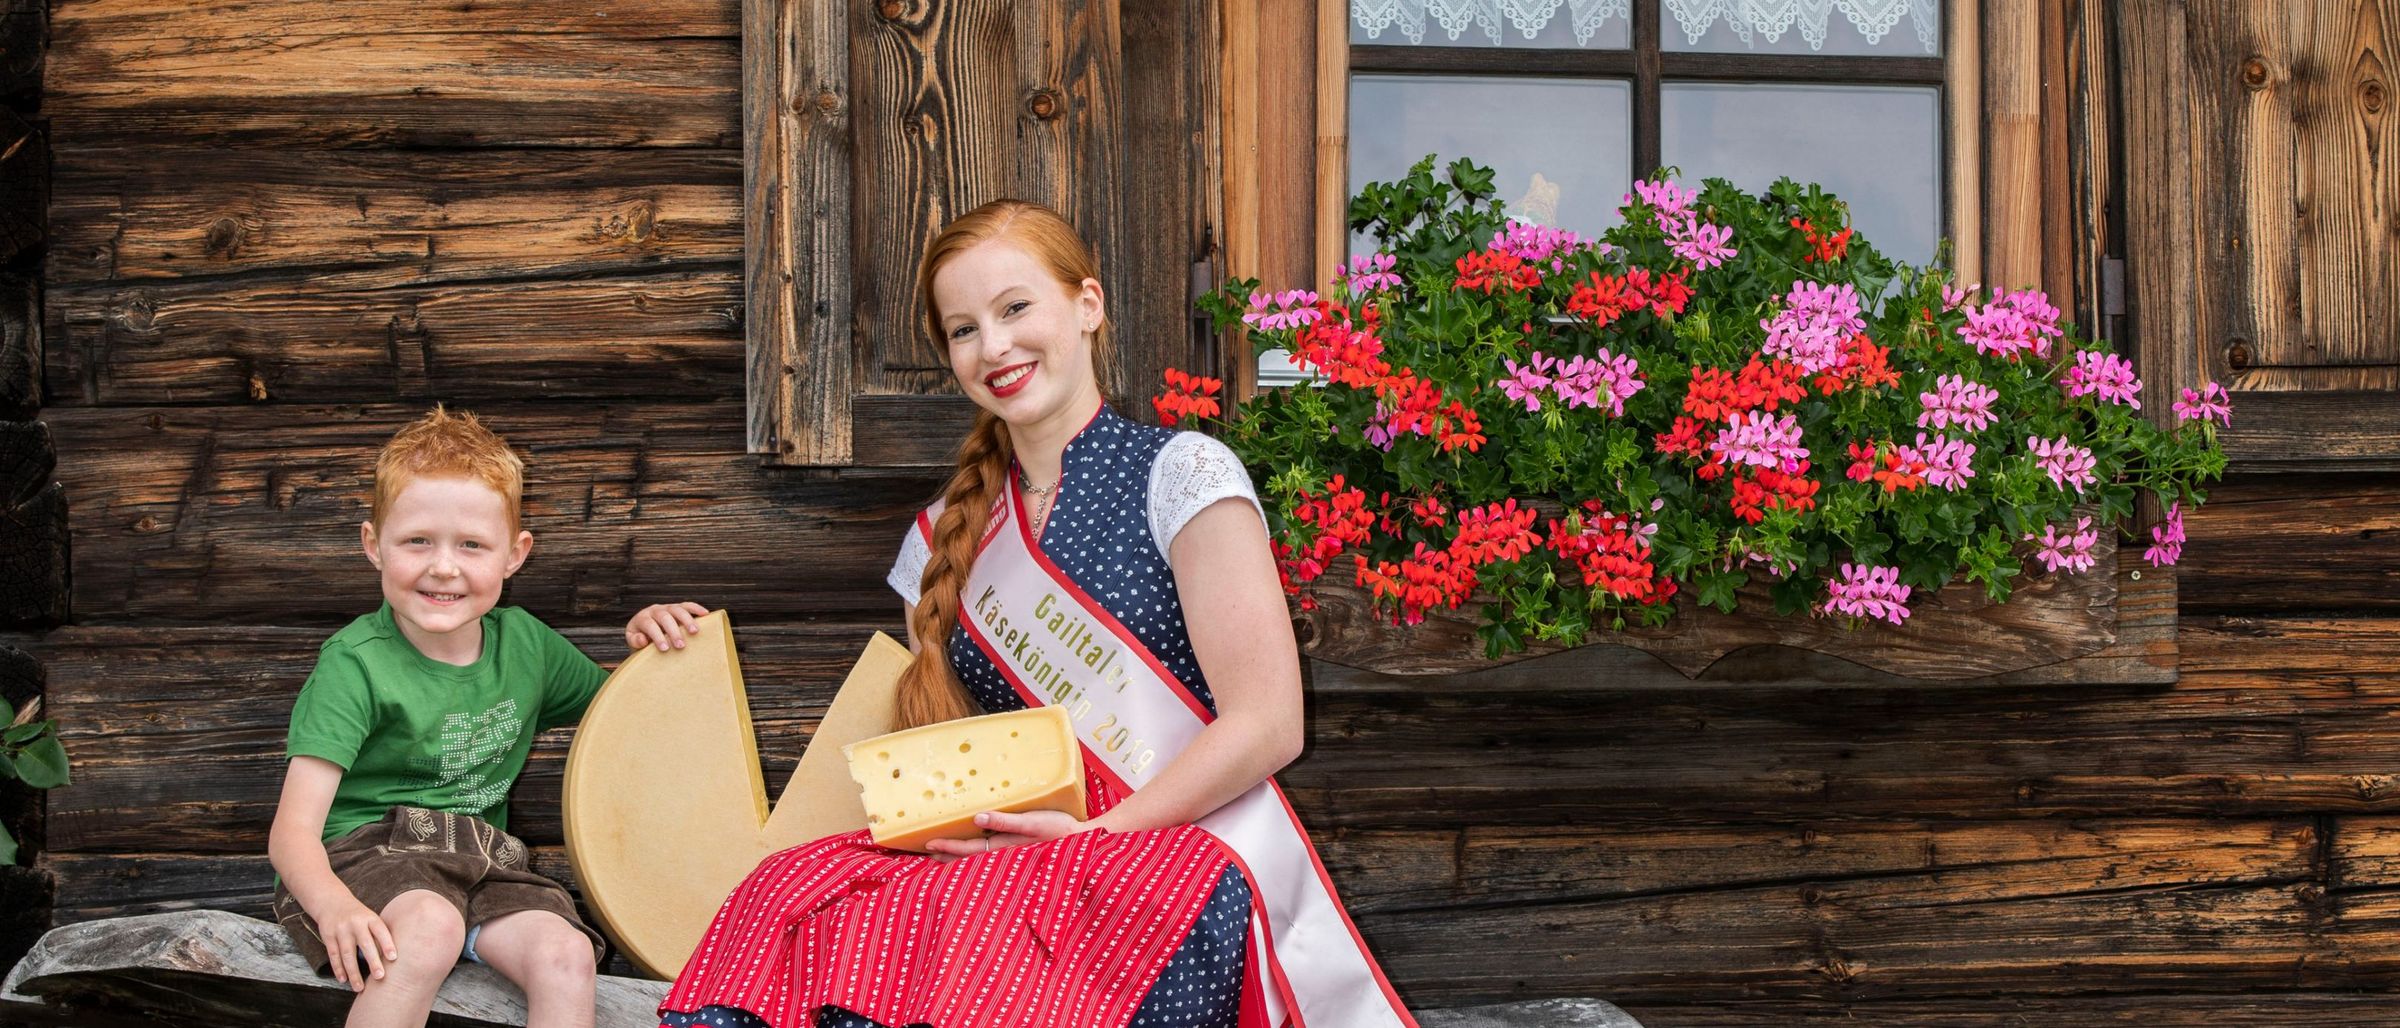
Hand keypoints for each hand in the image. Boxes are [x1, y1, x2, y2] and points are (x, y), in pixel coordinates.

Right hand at [310, 897, 395, 991]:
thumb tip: (392, 958)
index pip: (381, 931)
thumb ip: (379, 934)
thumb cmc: (358, 916)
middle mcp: (356, 923)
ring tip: (359, 987)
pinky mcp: (328, 936)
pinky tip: (344, 979)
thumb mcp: (370, 918)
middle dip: (373, 961)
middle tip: (380, 977)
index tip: (394, 958)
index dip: (387, 944)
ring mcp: (341, 930)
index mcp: (370, 918)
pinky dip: (338, 969)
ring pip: (347, 954)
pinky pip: (334, 955)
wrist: (332, 901)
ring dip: (353, 972)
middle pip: (365, 944)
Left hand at [626, 602, 710, 651]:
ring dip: (687, 620)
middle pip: (665, 617)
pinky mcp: (677, 608)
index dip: (657, 636)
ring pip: (677, 610)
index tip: (664, 648)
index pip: (649, 625)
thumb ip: (635, 641)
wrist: (644, 632)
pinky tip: (706, 614)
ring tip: (695, 632)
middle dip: (673, 631)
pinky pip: (687, 606)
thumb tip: (643, 639)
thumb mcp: (633, 643)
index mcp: (641, 618)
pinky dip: (696, 609)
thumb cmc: (641, 640)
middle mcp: (654, 610)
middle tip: (680, 645)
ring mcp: (667, 607)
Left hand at [922, 809, 1092, 861]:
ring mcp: (1012, 856)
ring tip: (942, 856)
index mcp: (1005, 848)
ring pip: (978, 860)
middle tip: (926, 854)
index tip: (928, 843)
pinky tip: (975, 852)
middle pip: (969, 859)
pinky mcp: (1020, 852)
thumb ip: (1005, 821)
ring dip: (958, 858)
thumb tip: (977, 817)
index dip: (948, 847)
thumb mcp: (1033, 821)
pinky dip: (977, 856)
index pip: (968, 850)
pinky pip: (991, 856)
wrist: (1084, 843)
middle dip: (947, 857)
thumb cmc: (1060, 829)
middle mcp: (1005, 855)